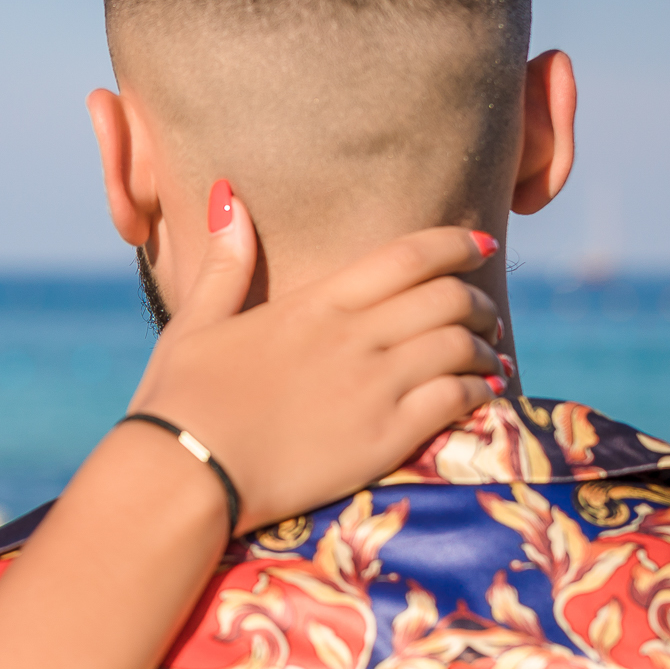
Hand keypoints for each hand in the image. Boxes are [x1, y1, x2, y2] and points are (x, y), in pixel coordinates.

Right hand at [128, 183, 500, 533]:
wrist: (184, 474)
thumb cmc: (180, 400)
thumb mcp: (195, 322)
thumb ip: (225, 263)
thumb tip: (229, 195)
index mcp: (314, 304)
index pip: (407, 256)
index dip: (454, 244)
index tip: (480, 244)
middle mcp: (353, 337)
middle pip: (446, 297)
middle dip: (476, 299)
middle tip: (482, 312)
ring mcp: (373, 388)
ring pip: (460, 346)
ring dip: (484, 346)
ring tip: (489, 356)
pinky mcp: (384, 439)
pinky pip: (456, 400)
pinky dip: (480, 391)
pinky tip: (484, 394)